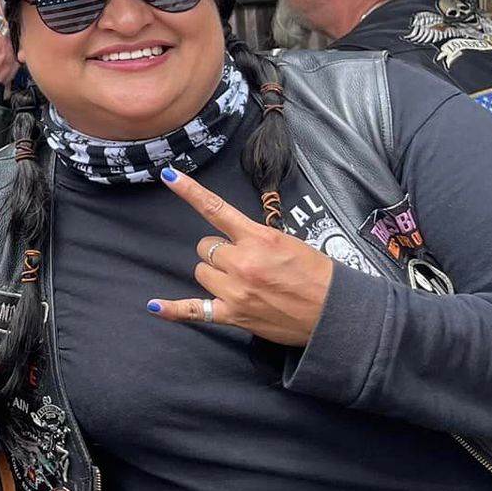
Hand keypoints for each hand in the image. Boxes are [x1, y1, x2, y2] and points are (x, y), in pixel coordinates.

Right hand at [0, 0, 19, 85]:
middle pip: (3, 17)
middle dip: (4, 9)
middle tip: (6, 3)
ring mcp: (6, 45)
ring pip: (11, 28)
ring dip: (10, 24)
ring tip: (9, 21)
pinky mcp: (13, 56)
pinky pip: (16, 44)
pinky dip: (14, 41)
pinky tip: (12, 41)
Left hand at [147, 166, 335, 345]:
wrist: (336, 312)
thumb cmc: (318, 274)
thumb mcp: (288, 242)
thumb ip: (255, 237)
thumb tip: (232, 238)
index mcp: (258, 238)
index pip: (216, 209)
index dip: (190, 191)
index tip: (168, 175)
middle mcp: (242, 262)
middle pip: (206, 247)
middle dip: (221, 252)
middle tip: (248, 263)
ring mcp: (236, 290)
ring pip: (202, 272)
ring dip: (216, 274)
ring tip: (245, 283)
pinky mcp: (234, 315)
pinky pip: (195, 310)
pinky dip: (174, 309)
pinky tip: (155, 305)